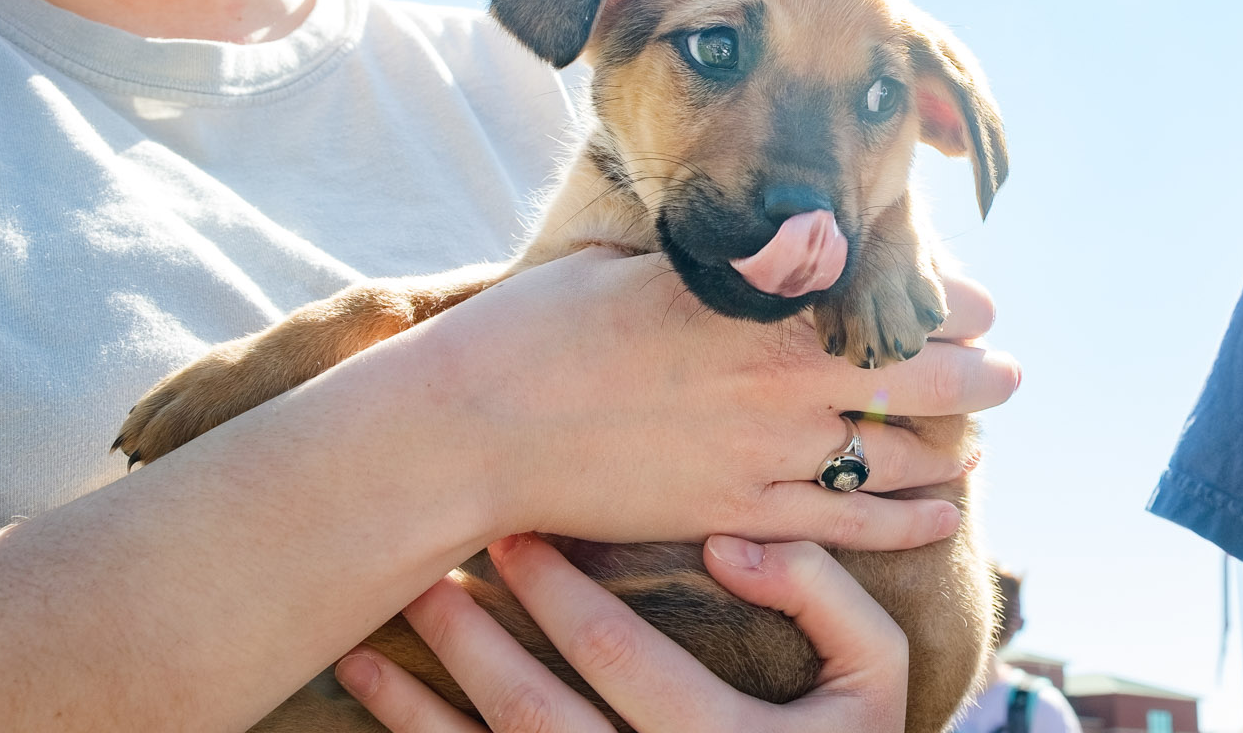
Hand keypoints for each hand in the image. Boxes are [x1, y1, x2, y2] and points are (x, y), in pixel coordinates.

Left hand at [335, 532, 905, 732]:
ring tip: (365, 646)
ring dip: (418, 706)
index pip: (618, 656)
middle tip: (422, 567)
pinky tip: (384, 708)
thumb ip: (822, 594)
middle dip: (468, 635)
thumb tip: (724, 540)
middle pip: (533, 714)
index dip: (556, 589)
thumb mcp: (876, 674)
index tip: (512, 529)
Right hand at [399, 249, 1015, 551]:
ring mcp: (763, 455)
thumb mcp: (641, 261)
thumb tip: (764, 235)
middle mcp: (779, 381)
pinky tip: (941, 514)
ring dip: (951, 448)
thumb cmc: (543, 326)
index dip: (947, 300)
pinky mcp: (736, 516)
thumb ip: (718, 258)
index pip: (888, 297)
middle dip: (979, 374)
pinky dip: (906, 518)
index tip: (973, 300)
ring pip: (895, 455)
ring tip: (980, 440)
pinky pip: (847, 523)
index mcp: (759, 304)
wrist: (475, 424)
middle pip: (918, 377)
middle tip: (1009, 371)